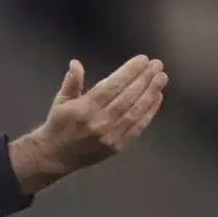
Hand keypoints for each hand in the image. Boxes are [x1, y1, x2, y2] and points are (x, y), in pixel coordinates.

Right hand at [11, 55, 166, 193]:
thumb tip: (75, 63)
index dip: (129, 72)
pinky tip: (157, 98)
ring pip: (135, 111)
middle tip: (157, 65)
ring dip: (150, 93)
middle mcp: (100, 121)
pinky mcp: (118, 146)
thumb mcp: (61, 101)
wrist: (55, 156)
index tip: (142, 60)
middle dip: (144, 79)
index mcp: (85, 108)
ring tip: (162, 78)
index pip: (112, 85)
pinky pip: (137, 127)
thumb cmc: (59, 125)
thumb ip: (72, 82)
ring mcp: (110, 135)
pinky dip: (149, 113)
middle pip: (127, 96)